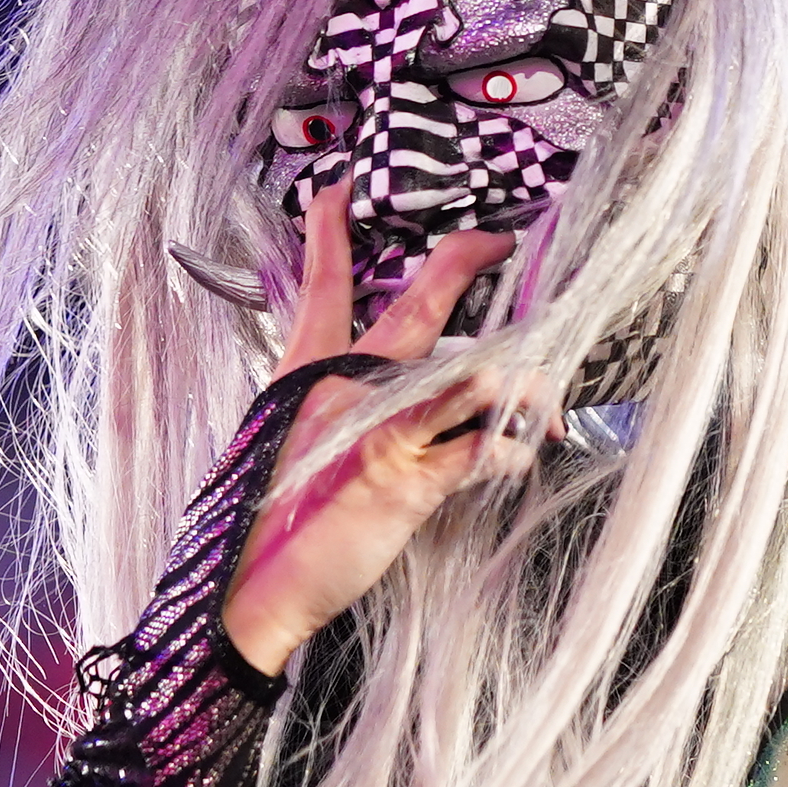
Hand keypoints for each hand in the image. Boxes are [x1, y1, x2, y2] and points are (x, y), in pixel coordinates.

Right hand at [220, 180, 555, 674]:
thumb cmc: (264, 525)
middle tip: (499, 241)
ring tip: (542, 398)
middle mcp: (343, 392)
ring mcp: (377, 432)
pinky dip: (511, 450)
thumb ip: (330, 408)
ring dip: (520, 382)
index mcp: (304, 376)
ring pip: (470, 375)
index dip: (329, 234)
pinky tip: (520, 455)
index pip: (320, 288)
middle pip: (415, 311)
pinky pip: (482, 450)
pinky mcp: (405, 480)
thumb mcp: (285, 445)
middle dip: (463, 264)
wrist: (245, 595)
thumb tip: (377, 393)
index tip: (339, 192)